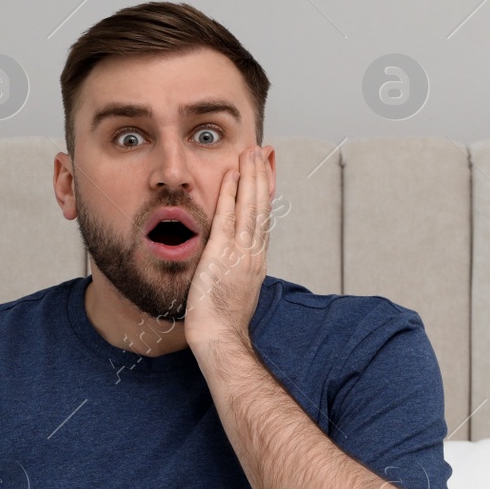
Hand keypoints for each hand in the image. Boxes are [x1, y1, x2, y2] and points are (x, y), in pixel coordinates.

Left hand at [185, 145, 273, 357]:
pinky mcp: (223, 253)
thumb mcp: (235, 289)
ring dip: (250, 177)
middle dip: (262, 176)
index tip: (268, 173)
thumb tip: (231, 261)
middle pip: (262, 207)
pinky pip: (229, 217)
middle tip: (262, 151)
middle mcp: (254, 252)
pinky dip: (232, 195)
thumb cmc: (223, 321)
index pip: (265, 219)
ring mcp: (241, 251)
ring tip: (251, 153)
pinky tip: (231, 176)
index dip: (266, 194)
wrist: (221, 337)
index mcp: (257, 260)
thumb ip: (236, 270)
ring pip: (251, 207)